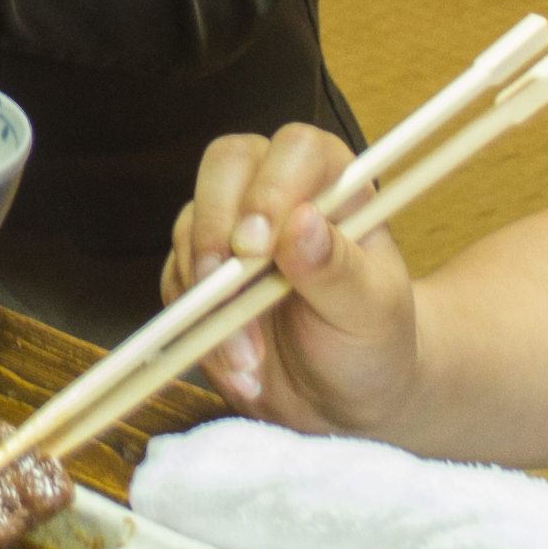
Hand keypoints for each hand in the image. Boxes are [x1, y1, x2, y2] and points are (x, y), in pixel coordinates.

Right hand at [166, 122, 419, 437]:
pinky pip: (175, 281)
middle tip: (225, 290)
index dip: (271, 188)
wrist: (341, 398)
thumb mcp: (371, 312)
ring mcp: (233, 229)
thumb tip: (300, 223)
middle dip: (217, 229)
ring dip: (209, 297)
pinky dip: (196, 327)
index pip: (296, 150)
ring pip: (192, 225)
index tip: (258, 247)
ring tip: (248, 359)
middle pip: (226, 164)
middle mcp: (278, 192)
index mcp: (334, 184)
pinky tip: (236, 367)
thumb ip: (337, 268)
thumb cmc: (372, 342)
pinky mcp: (201, 273)